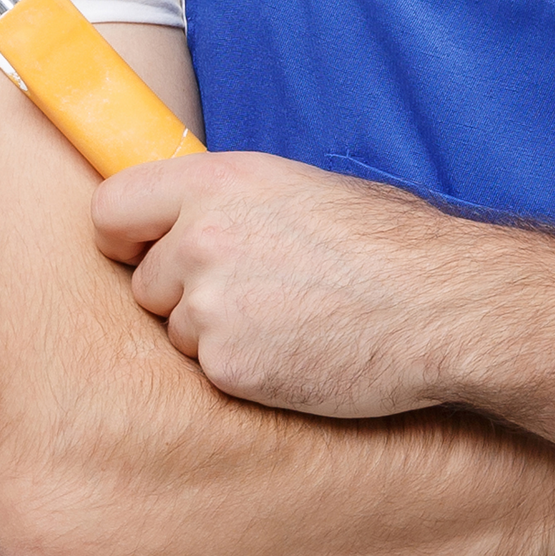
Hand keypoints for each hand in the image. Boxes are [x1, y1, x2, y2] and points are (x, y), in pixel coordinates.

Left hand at [93, 150, 474, 416]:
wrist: (442, 306)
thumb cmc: (390, 246)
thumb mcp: (303, 190)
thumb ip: (232, 204)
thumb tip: (184, 221)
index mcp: (218, 181)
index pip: (111, 208)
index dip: (126, 238)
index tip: (144, 252)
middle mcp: (201, 237)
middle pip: (144, 283)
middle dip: (184, 296)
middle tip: (258, 296)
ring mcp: (210, 304)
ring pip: (177, 332)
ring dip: (217, 336)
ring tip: (291, 322)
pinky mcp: (228, 364)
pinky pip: (210, 373)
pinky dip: (246, 372)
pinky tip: (299, 353)